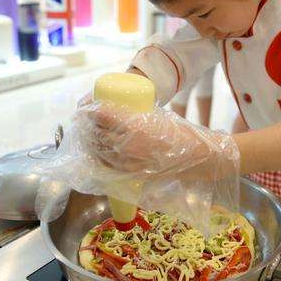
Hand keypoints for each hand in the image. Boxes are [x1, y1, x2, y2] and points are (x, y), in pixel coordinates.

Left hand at [76, 101, 239, 173]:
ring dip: (90, 141)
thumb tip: (113, 113)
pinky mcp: (130, 174)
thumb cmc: (179, 133)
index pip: (102, 116)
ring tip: (87, 132)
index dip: (90, 110)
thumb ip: (136, 118)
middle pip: (97, 134)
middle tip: (84, 118)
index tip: (86, 106)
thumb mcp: (156, 117)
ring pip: (99, 151)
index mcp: (135, 127)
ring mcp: (128, 163)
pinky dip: (98, 157)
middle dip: (87, 125)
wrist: (196, 158)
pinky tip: (95, 150)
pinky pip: (107, 165)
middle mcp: (128, 146)